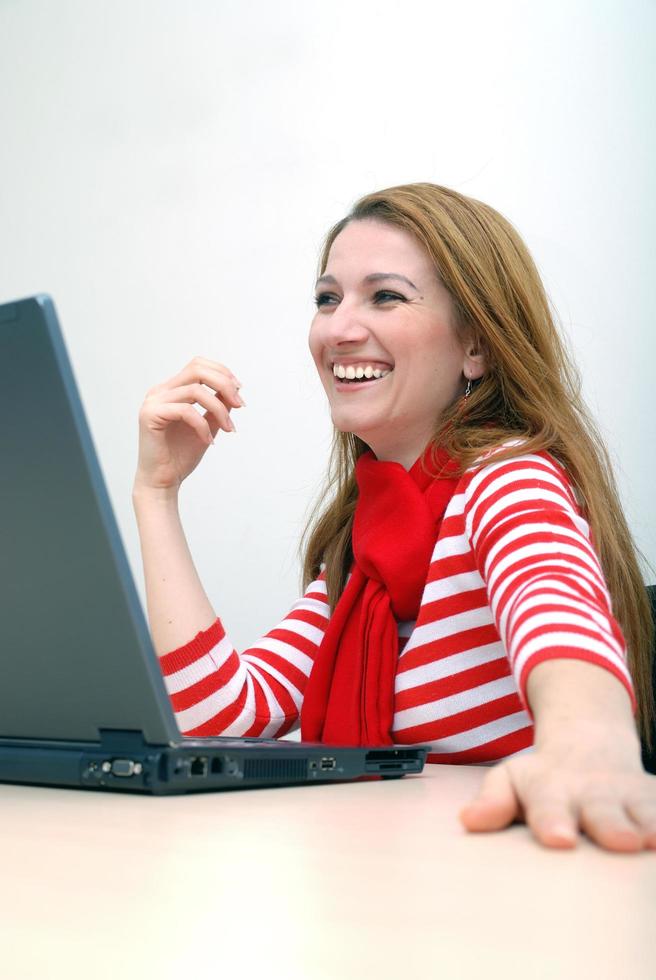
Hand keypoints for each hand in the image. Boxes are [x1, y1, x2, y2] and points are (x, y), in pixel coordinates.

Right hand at [134, 356, 244, 491]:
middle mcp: (160, 391)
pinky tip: (209, 441)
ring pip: (195, 390)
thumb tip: (234, 389)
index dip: (223, 373)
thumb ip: (217, 405)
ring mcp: (153, 402)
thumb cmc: (181, 456)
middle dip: (224, 384)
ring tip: (228, 428)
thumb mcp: (207, 425)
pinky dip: (203, 425)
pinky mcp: (149, 415)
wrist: (162, 481)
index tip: (239, 393)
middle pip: (197, 369)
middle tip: (240, 405)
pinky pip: (186, 411)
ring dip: (219, 409)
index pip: (198, 365)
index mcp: (171, 390)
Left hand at [459, 727, 655, 851]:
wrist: (589, 746)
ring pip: (644, 810)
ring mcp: (628, 796)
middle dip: (611, 825)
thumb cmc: (542, 780)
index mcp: (552, 790)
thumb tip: (468, 821)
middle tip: (621, 841)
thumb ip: (493, 801)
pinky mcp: (654, 799)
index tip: (559, 839)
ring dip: (650, 823)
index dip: (553, 821)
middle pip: (602, 810)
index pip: (548, 807)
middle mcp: (593, 793)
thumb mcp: (511, 780)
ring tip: (653, 840)